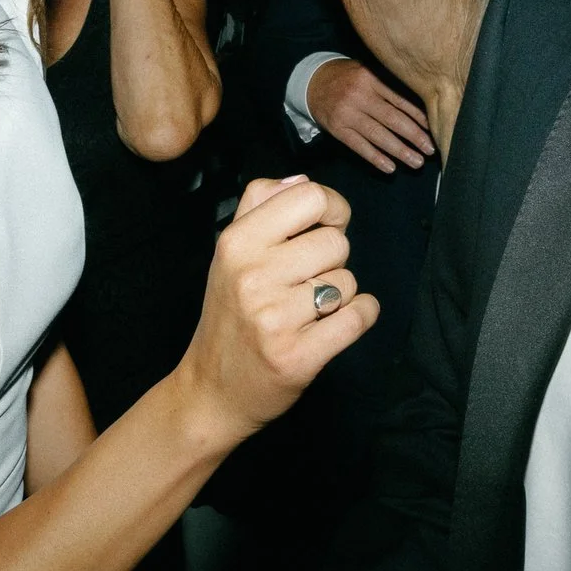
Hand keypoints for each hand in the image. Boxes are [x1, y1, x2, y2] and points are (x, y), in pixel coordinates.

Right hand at [178, 175, 377, 440]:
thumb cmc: (228, 317)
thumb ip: (261, 209)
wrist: (210, 391)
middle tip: (306, 281)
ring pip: (348, 281)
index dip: (331, 208)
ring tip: (307, 310)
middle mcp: (252, 275)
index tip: (327, 226)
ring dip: (339, 295)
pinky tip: (333, 323)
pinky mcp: (298, 356)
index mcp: (236, 242)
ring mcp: (275, 318)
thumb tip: (301, 179)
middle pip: (337, 242)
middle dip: (332, 260)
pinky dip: (359, 317)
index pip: (310, 196)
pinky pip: (359, 316)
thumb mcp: (229, 255)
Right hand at [308, 57, 434, 173]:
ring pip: (378, 136)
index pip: (400, 100)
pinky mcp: (337, 129)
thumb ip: (389, 84)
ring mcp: (347, 114)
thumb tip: (421, 106)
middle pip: (392, 119)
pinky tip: (390, 167)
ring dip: (400, 151)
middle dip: (414, 136)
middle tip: (430, 150)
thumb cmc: (348, 78)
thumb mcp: (367, 71)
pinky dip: (375, 158)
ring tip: (417, 162)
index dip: (419, 116)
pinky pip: (359, 147)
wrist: (312, 82)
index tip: (434, 128)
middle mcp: (359, 96)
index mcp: (371, 78)